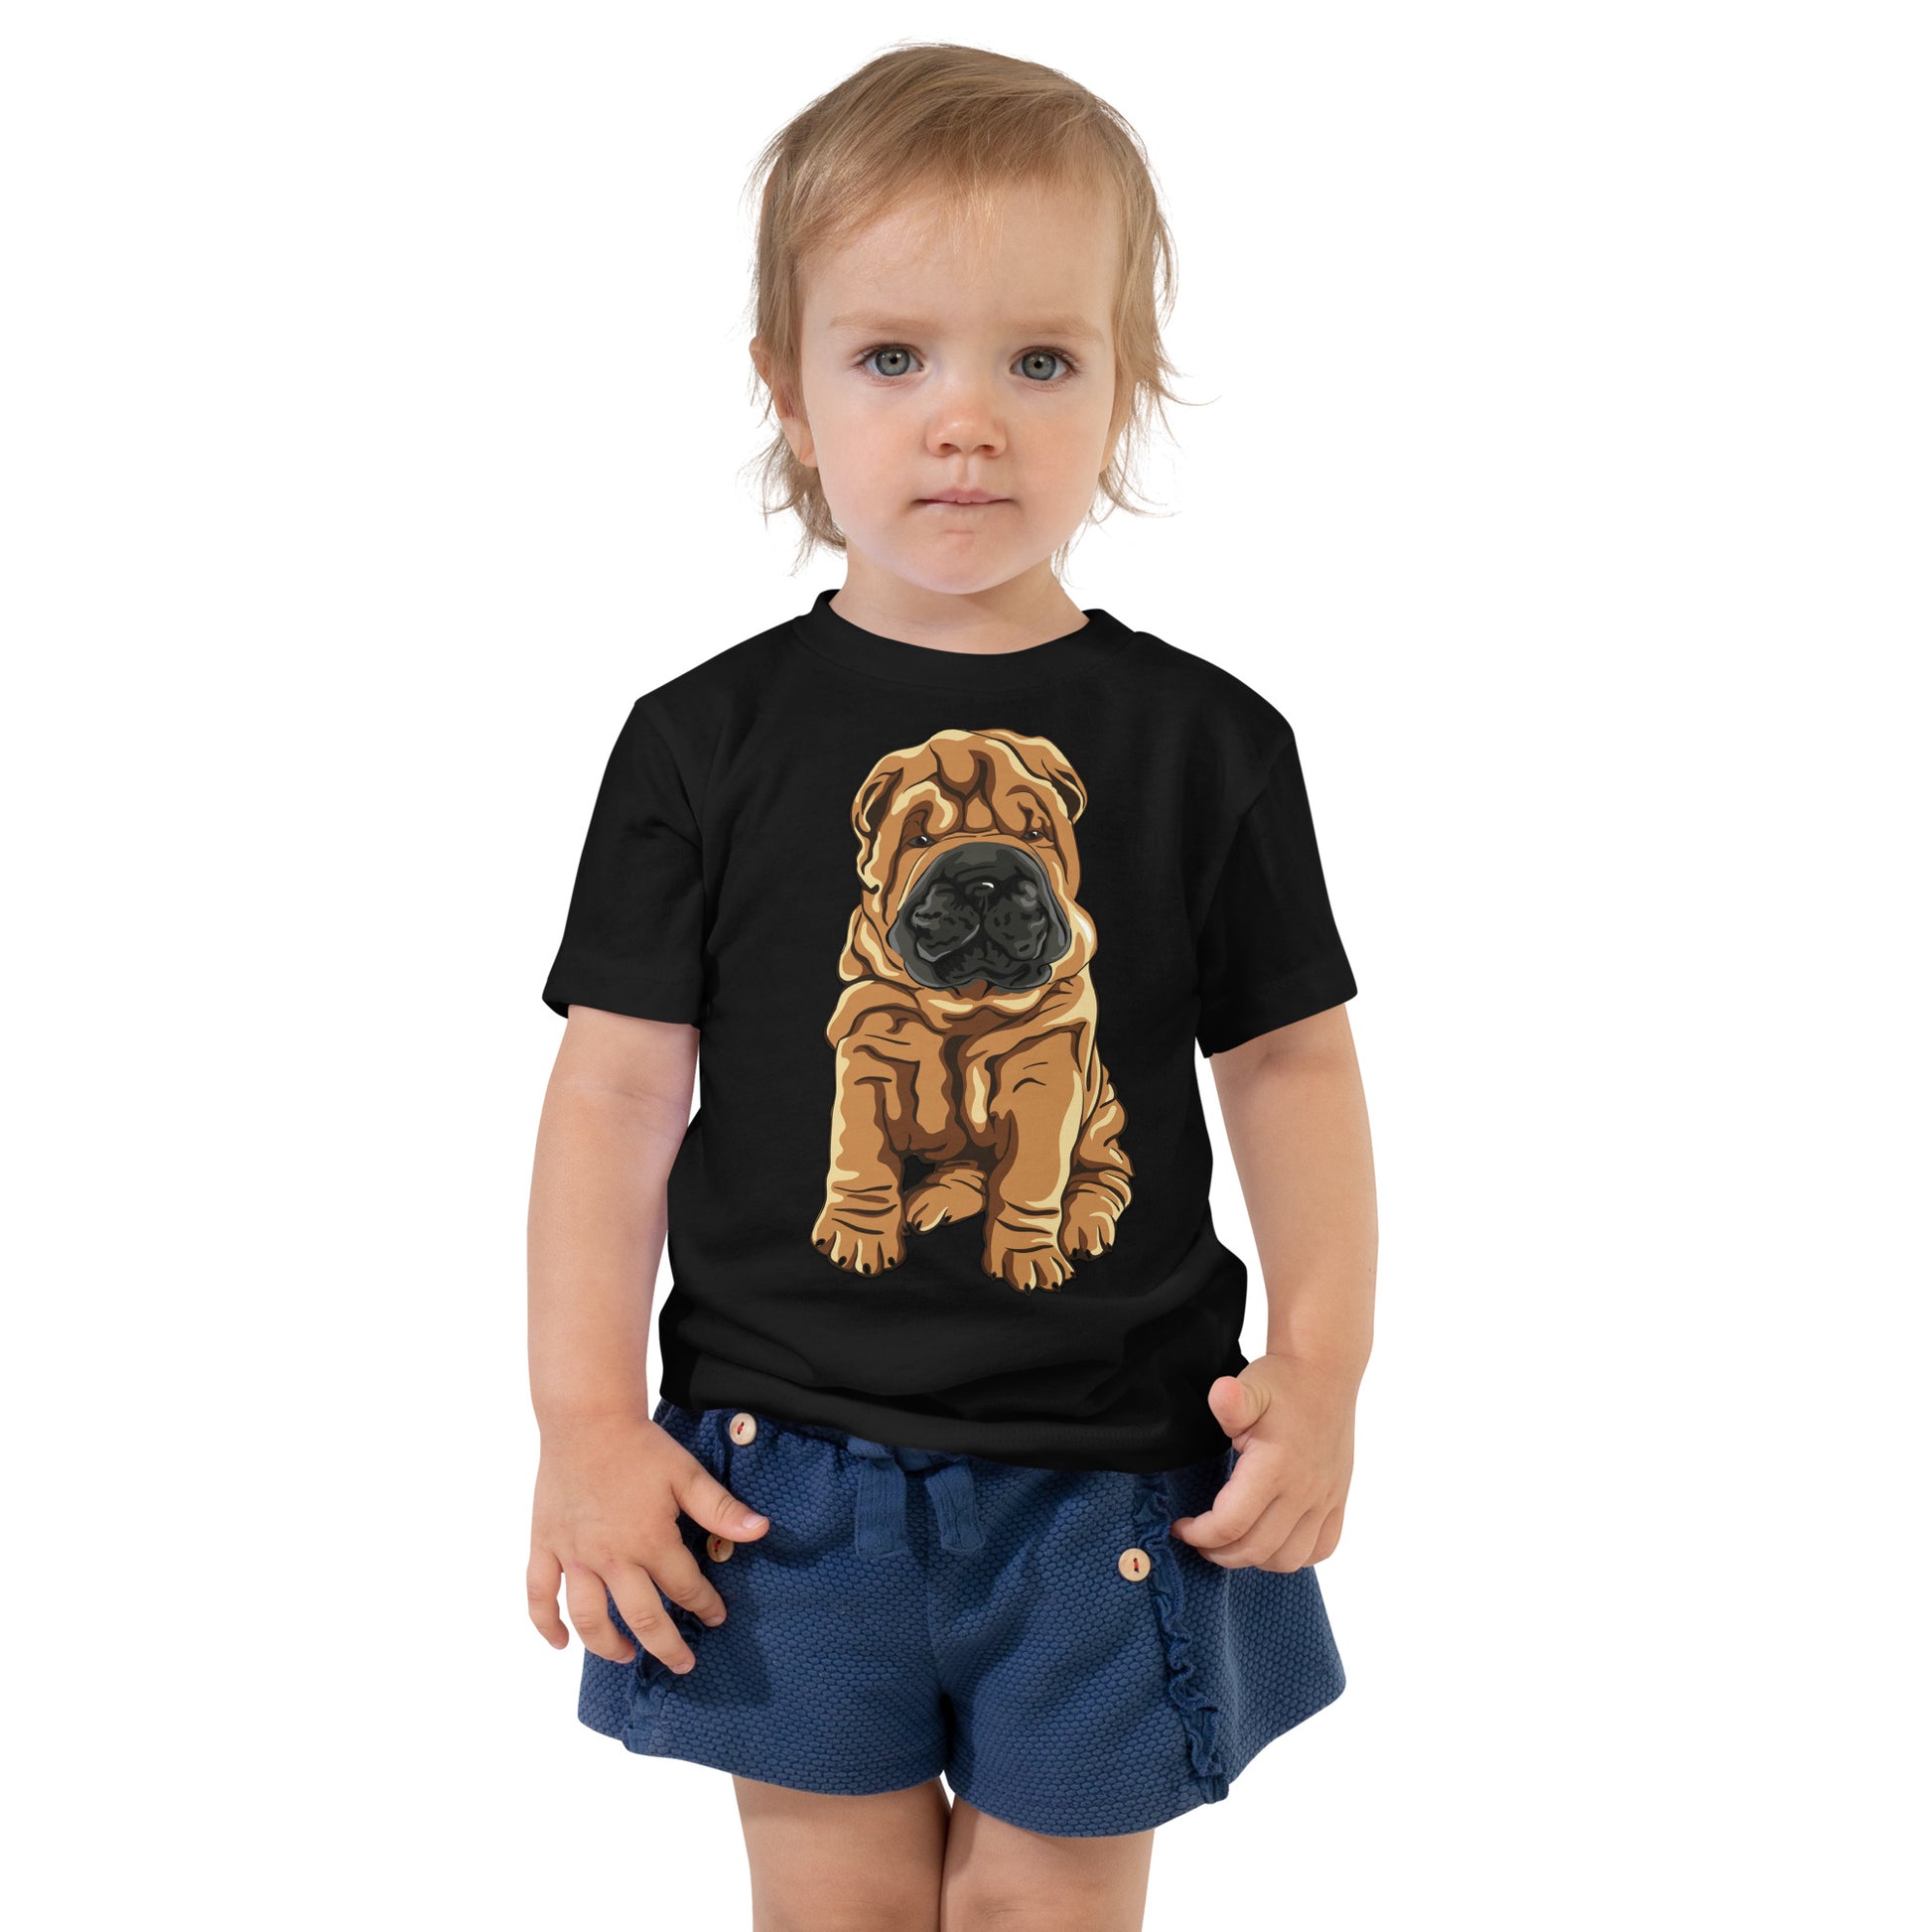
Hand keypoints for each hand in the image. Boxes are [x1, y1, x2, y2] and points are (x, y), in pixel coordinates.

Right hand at [527, 1412, 769, 1672]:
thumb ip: (721, 1509)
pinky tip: (560, 1642)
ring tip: (626, 1655)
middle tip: (682, 1664)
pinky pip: (539, 1595)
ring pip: (589, 1618)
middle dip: (666, 1646)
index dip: (705, 1606)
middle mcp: (611, 1558)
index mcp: (650, 1541)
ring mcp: (574, 1555)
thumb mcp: (686, 1474)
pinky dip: (546, 1624)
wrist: (586, 1419)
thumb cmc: (639, 1446)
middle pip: (641, 1618)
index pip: (685, 1588)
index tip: (716, 1616)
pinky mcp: (545, 1545)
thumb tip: (761, 1531)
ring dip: (608, 1645)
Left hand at [1168, 1354, 1356, 1571]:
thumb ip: (1231, 1401)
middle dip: (1219, 1553)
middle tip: (1199, 1541)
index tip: (1181, 1526)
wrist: (1324, 1372)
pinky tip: (1272, 1542)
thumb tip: (1222, 1394)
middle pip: (1256, 1549)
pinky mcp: (1338, 1499)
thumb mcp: (1250, 1386)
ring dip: (1255, 1560)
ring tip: (1232, 1544)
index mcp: (1276, 1467)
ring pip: (1289, 1558)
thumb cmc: (1282, 1381)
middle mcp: (1304, 1490)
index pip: (1231, 1524)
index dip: (1200, 1534)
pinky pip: (1322, 1548)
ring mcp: (1325, 1498)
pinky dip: (1294, 1556)